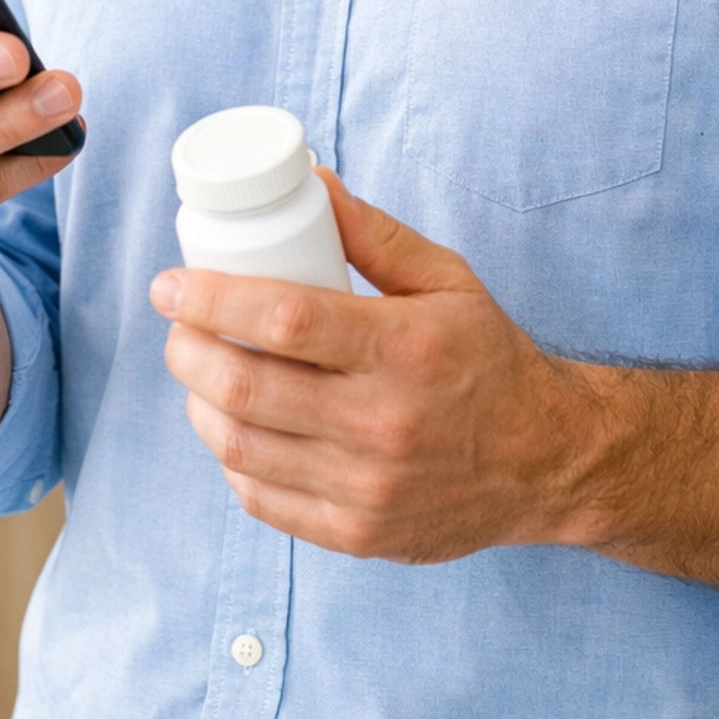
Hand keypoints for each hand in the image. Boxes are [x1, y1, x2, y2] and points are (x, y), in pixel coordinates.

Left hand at [150, 172, 579, 562]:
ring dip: (199, 404)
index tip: (170, 285)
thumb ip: (375, 234)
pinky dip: (232, 462)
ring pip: (242, 448)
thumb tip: (309, 183)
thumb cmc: (489, 358)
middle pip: (246, 387)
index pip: (283, 320)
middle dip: (186, 350)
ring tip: (198, 373)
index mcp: (404, 348)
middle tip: (176, 326)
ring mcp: (368, 488)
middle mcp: (384, 423)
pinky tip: (235, 430)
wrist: (548, 461)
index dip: (211, 299)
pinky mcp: (359, 535)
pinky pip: (264, 500)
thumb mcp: (447, 279)